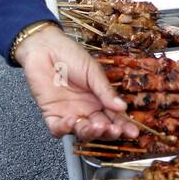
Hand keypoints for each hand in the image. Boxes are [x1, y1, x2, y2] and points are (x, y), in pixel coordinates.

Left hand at [16, 24, 139, 140]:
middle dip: (108, 132)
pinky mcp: (51, 114)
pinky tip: (72, 121)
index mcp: (98, 99)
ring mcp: (69, 113)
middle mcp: (85, 109)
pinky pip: (58, 129)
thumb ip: (105, 91)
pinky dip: (65, 129)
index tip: (133, 131)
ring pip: (81, 132)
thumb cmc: (70, 55)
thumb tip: (122, 107)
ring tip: (97, 126)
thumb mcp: (93, 71)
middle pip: (99, 129)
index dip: (123, 126)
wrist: (45, 46)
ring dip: (90, 133)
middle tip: (114, 130)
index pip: (113, 117)